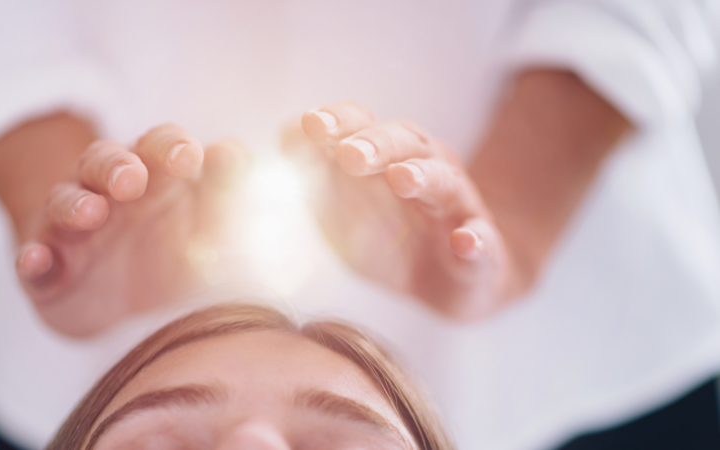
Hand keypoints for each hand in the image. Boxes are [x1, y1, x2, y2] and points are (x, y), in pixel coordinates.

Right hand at [13, 124, 245, 336]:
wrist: (117, 303)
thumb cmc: (172, 254)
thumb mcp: (208, 230)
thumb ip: (227, 198)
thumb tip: (235, 157)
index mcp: (154, 178)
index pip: (160, 146)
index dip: (173, 147)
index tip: (193, 159)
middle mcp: (109, 194)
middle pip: (105, 162)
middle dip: (117, 166)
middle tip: (132, 179)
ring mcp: (72, 230)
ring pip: (65, 202)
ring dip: (75, 205)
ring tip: (90, 214)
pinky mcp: (46, 270)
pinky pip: (33, 259)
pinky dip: (33, 259)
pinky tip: (37, 261)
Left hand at [283, 102, 521, 318]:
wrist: (451, 282)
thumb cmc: (388, 236)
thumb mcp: (339, 207)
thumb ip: (310, 175)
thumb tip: (271, 142)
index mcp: (386, 155)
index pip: (361, 124)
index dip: (338, 122)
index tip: (310, 125)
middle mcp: (425, 168)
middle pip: (403, 142)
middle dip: (375, 144)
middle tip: (349, 154)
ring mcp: (457, 207)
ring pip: (444, 181)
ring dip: (422, 176)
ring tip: (400, 178)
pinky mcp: (482, 250)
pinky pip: (482, 241)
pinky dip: (475, 240)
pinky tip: (465, 240)